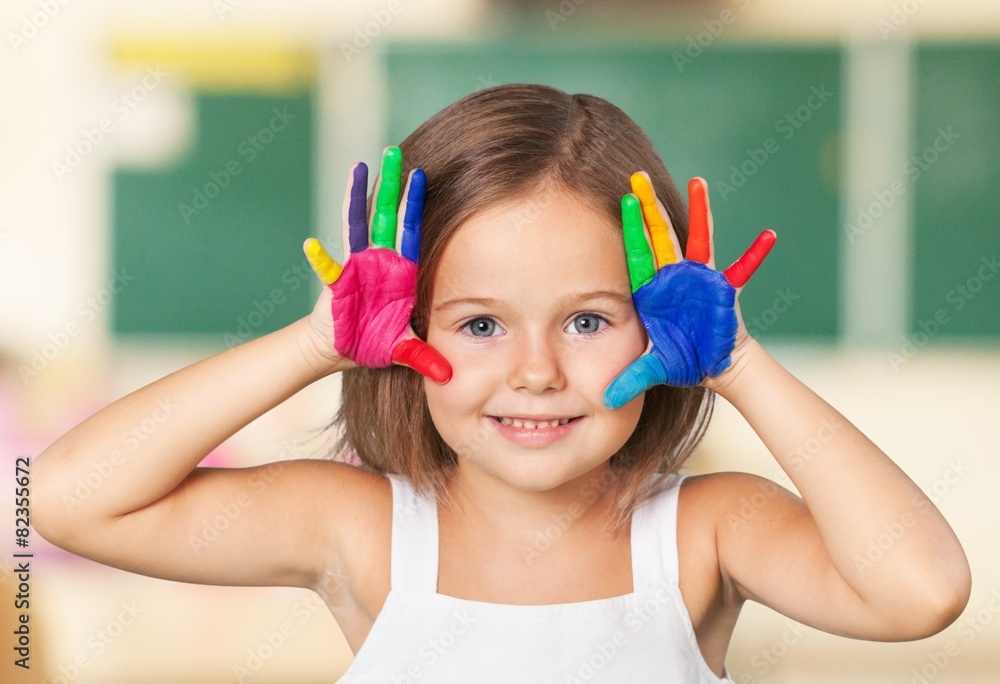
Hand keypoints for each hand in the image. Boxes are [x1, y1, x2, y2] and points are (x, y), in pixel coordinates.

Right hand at [302, 147, 451, 382]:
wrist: (342, 350)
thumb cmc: (374, 341)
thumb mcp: (405, 349)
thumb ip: (426, 358)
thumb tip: (449, 376)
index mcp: (402, 271)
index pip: (414, 231)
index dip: (418, 204)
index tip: (424, 174)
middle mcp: (380, 261)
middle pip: (387, 216)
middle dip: (392, 185)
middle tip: (395, 150)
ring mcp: (356, 266)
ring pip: (358, 224)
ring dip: (358, 197)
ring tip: (359, 166)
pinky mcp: (336, 280)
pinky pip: (327, 267)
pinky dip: (320, 258)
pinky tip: (312, 245)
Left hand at [603, 174, 774, 408]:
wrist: (714, 366)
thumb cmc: (683, 361)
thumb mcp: (654, 369)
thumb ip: (631, 380)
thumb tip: (607, 402)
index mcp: (652, 291)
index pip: (637, 254)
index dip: (631, 229)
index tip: (623, 201)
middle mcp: (674, 277)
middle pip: (660, 236)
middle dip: (650, 207)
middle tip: (638, 175)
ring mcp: (700, 278)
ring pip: (697, 238)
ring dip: (698, 212)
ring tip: (697, 181)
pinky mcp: (724, 287)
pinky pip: (743, 268)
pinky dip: (756, 254)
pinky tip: (769, 236)